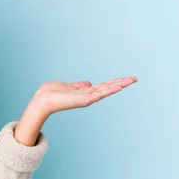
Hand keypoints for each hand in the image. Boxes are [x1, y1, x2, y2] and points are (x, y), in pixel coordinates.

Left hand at [13, 76, 137, 145]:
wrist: (43, 99)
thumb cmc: (52, 93)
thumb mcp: (68, 86)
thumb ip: (79, 86)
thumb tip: (89, 83)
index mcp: (85, 92)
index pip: (103, 86)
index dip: (114, 82)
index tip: (126, 79)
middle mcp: (88, 95)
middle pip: (108, 88)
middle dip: (121, 83)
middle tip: (135, 78)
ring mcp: (87, 98)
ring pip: (107, 90)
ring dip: (119, 84)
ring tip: (131, 80)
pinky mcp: (85, 99)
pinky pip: (100, 93)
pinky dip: (110, 89)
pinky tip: (119, 86)